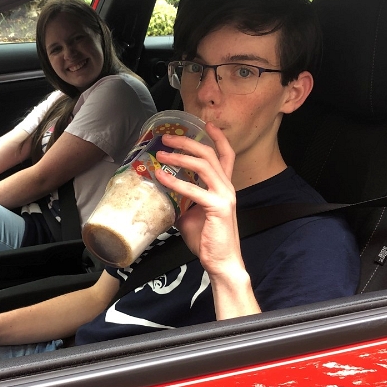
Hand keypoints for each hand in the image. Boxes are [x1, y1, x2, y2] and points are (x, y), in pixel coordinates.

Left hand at [154, 122, 242, 278]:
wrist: (221, 262)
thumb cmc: (207, 239)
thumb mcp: (190, 215)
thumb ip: (181, 200)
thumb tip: (160, 193)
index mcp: (224, 187)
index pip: (225, 155)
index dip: (217, 137)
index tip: (205, 124)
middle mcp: (227, 187)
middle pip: (211, 154)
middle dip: (189, 142)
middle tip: (168, 138)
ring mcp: (225, 196)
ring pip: (204, 166)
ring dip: (180, 157)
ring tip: (161, 155)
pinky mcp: (218, 208)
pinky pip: (194, 190)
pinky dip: (176, 182)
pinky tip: (161, 178)